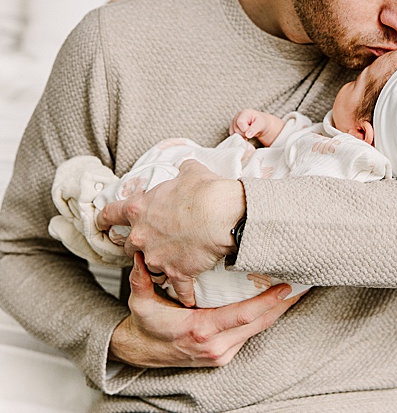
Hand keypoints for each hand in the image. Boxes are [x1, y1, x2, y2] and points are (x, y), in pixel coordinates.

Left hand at [97, 160, 244, 307]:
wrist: (222, 216)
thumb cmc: (206, 191)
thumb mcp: (191, 172)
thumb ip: (183, 172)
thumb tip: (186, 168)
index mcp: (140, 209)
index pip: (111, 214)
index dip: (105, 219)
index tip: (102, 223)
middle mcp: (142, 236)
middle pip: (130, 247)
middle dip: (140, 246)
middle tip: (154, 243)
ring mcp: (157, 257)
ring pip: (151, 269)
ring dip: (160, 268)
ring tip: (174, 266)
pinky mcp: (177, 272)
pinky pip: (179, 289)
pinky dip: (185, 294)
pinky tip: (190, 299)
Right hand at [108, 253, 303, 367]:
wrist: (140, 353)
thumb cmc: (146, 325)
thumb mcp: (141, 302)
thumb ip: (142, 280)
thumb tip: (141, 257)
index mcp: (199, 330)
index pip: (242, 316)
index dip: (267, 302)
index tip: (285, 287)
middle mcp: (214, 346)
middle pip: (259, 323)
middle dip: (283, 305)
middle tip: (304, 284)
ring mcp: (220, 354)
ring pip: (258, 330)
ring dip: (278, 311)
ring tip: (298, 291)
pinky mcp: (223, 357)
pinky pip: (250, 335)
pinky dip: (265, 319)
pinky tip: (278, 304)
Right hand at [231, 109, 283, 145]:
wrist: (261, 124)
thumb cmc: (261, 122)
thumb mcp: (260, 124)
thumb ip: (254, 129)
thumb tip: (247, 135)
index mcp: (244, 113)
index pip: (240, 123)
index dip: (246, 129)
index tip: (252, 129)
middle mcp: (237, 116)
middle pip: (236, 129)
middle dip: (245, 133)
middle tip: (251, 131)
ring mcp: (234, 122)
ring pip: (233, 133)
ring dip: (242, 135)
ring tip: (249, 132)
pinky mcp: (232, 127)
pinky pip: (232, 134)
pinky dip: (239, 137)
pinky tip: (245, 135)